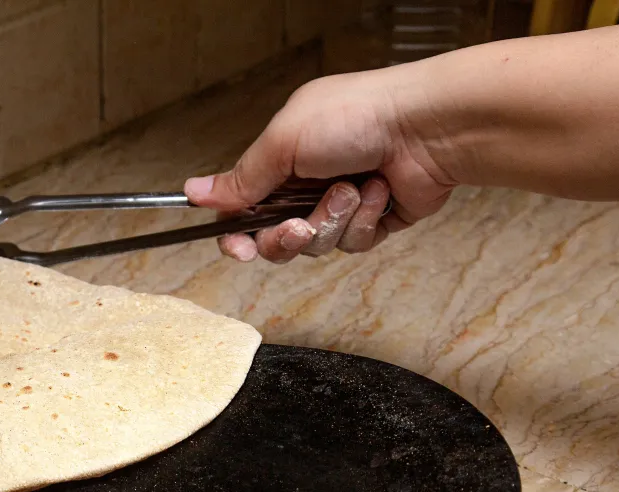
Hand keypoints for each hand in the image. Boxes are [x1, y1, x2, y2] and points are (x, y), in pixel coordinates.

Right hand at [183, 69, 458, 263]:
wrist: (425, 128)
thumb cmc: (357, 117)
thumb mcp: (284, 142)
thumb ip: (241, 178)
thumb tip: (193, 192)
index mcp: (282, 157)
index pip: (245, 209)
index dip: (238, 236)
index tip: (239, 248)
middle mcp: (309, 182)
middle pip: (277, 237)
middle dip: (288, 235)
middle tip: (300, 224)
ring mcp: (341, 203)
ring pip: (316, 245)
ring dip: (332, 220)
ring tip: (353, 188)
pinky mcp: (374, 221)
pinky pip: (353, 244)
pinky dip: (364, 221)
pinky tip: (379, 193)